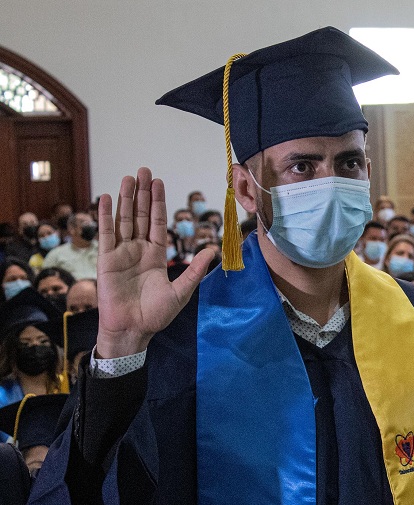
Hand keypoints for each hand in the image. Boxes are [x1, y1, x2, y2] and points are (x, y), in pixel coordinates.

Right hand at [95, 168, 211, 357]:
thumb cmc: (156, 314)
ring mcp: (121, 254)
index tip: (158, 182)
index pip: (157, 222)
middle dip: (142, 193)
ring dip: (125, 199)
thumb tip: (213, 248)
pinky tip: (105, 198)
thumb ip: (195, 269)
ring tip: (127, 178)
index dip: (157, 203)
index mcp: (156, 255)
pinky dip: (105, 216)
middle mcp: (138, 250)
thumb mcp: (182, 290)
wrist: (133, 330)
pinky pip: (106, 234)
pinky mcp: (106, 261)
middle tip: (143, 170)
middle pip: (139, 216)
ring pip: (123, 220)